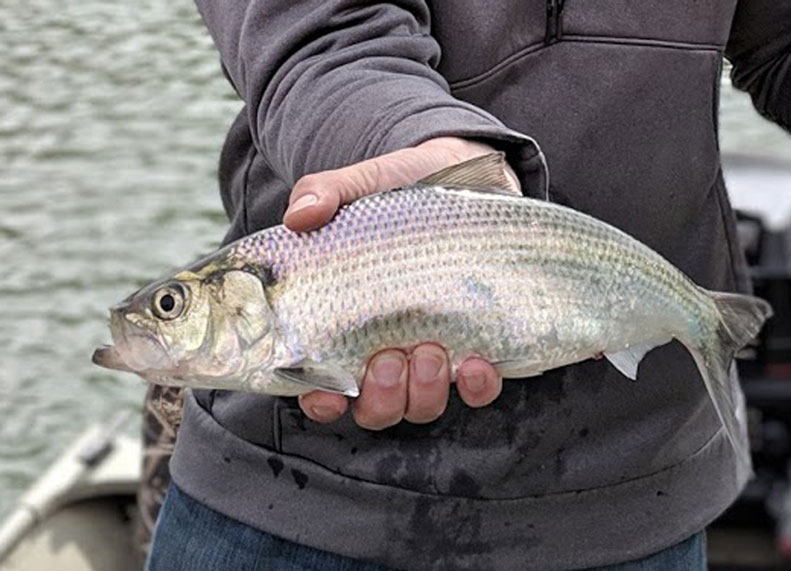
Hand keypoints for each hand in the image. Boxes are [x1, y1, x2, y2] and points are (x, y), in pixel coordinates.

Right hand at [285, 137, 513, 428]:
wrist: (464, 174)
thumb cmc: (400, 189)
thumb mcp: (359, 185)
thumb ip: (324, 194)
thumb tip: (299, 216)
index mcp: (347, 323)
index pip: (322, 383)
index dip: (320, 401)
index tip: (326, 395)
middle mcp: (387, 348)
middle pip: (375, 408)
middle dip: (379, 397)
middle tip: (385, 357)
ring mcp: (432, 351)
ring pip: (421, 406)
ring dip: (421, 391)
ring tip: (428, 350)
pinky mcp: (478, 344)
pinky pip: (477, 390)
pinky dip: (476, 387)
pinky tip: (476, 363)